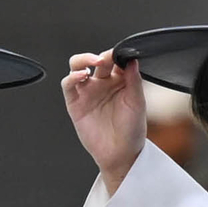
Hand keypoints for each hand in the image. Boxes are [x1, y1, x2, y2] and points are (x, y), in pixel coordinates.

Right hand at [63, 51, 150, 189]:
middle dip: (101, 56)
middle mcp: (103, 84)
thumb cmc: (132, 130)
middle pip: (96, 60)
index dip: (116, 54)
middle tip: (106, 58)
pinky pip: (69, 85)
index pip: (115, 60)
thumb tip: (132, 59)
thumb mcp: (138, 102)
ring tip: (92, 62)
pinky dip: (72, 77)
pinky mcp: (75, 103)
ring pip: (78, 68)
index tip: (120, 53)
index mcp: (120, 81)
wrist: (120, 153)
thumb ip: (134, 80)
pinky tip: (81, 76)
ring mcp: (88, 92)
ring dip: (83, 60)